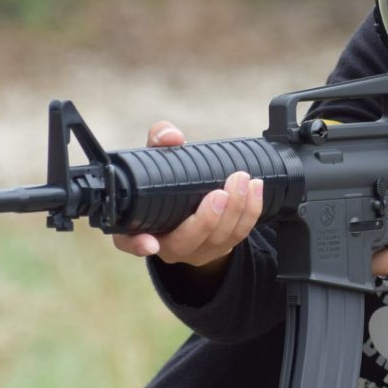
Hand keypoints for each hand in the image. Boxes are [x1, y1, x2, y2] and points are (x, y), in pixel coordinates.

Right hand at [110, 121, 264, 271]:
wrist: (189, 199)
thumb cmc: (166, 179)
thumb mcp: (158, 159)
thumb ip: (159, 142)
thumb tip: (172, 136)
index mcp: (138, 227)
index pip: (131, 242)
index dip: (138, 244)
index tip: (150, 243)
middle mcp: (164, 245)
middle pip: (184, 243)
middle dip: (206, 220)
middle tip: (221, 193)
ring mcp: (194, 250)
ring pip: (217, 240)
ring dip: (234, 212)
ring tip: (243, 180)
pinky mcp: (219, 247)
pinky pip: (238, 235)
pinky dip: (249, 213)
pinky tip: (255, 189)